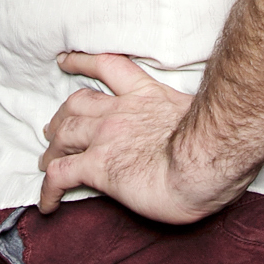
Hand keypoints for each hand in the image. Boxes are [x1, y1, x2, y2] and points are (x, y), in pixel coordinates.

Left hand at [37, 51, 233, 222]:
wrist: (207, 160)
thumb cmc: (217, 144)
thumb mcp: (201, 117)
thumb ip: (185, 119)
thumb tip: (193, 132)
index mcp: (147, 95)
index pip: (107, 67)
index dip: (81, 62)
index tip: (64, 61)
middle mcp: (121, 111)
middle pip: (77, 104)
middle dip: (61, 116)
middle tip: (52, 129)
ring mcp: (106, 136)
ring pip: (64, 134)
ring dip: (51, 148)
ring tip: (45, 160)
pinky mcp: (99, 166)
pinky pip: (61, 174)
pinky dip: (48, 188)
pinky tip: (46, 203)